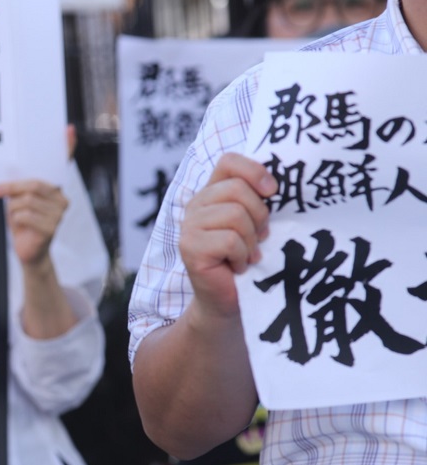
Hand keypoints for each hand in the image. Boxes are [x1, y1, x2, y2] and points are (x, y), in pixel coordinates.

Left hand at [0, 180, 66, 268]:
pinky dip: (17, 219)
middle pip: (34, 188)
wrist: (30, 251)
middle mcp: (61, 203)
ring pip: (28, 201)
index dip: (15, 183)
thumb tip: (1, 186)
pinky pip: (27, 216)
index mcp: (57, 193)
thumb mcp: (18, 204)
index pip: (36, 182)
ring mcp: (57, 216)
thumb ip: (14, 192)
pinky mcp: (51, 229)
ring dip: (14, 208)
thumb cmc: (25, 226)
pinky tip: (19, 226)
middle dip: (12, 189)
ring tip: (14, 217)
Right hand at [179, 152, 274, 318]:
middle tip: (260, 238)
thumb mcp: (255, 223)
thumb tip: (276, 184)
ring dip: (250, 239)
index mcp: (211, 194)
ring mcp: (189, 228)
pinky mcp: (190, 248)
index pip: (229, 162)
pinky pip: (229, 240)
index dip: (254, 171)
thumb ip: (258, 199)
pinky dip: (243, 256)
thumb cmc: (247, 260)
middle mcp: (195, 207)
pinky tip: (239, 266)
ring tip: (248, 254)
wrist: (229, 302)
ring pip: (234, 215)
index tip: (272, 192)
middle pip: (237, 189)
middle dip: (259, 215)